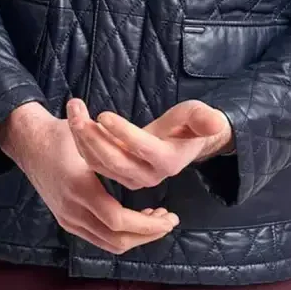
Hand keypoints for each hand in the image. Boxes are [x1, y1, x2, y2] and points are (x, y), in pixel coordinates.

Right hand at [0, 103, 180, 253]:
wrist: (28, 145)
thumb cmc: (58, 134)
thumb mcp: (80, 131)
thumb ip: (101, 133)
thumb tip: (116, 123)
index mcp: (79, 187)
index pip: (117, 220)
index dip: (146, 224)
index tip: (168, 216)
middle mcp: (72, 210)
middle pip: (116, 240)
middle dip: (147, 235)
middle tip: (169, 221)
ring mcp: (68, 218)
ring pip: (109, 244)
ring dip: (136, 237)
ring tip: (157, 220)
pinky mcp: (67, 221)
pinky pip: (99, 239)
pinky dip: (121, 235)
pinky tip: (136, 219)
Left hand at [65, 97, 235, 189]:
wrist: (182, 144)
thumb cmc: (189, 125)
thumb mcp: (198, 116)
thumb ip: (204, 119)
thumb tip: (216, 121)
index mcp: (168, 160)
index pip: (143, 148)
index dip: (124, 133)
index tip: (103, 114)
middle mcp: (149, 175)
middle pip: (116, 162)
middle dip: (94, 137)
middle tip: (78, 113)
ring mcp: (132, 178)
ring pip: (101, 165)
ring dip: (83, 139)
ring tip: (74, 111)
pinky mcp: (119, 175)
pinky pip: (96, 165)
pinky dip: (83, 145)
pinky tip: (77, 121)